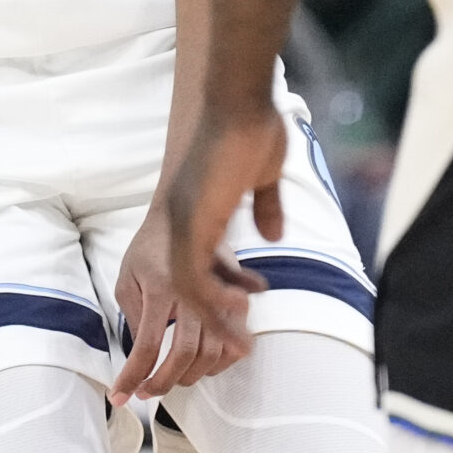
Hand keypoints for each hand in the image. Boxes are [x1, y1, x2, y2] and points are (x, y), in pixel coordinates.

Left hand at [108, 203, 246, 404]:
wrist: (183, 212)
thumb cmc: (149, 250)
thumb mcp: (127, 279)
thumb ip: (134, 317)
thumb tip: (143, 353)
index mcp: (162, 285)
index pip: (148, 344)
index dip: (134, 376)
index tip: (120, 396)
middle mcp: (195, 289)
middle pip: (186, 353)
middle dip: (165, 382)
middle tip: (147, 392)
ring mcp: (222, 293)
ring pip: (214, 352)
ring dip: (192, 376)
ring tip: (170, 380)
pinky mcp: (238, 296)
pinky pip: (236, 341)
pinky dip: (220, 363)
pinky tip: (201, 367)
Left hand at [161, 104, 285, 352]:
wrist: (240, 98)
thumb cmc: (253, 128)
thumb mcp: (262, 177)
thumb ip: (264, 208)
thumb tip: (273, 235)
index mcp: (193, 215)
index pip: (193, 272)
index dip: (209, 302)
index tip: (234, 325)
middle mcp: (179, 224)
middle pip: (179, 292)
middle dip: (196, 328)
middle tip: (223, 354)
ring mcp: (181, 224)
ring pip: (185, 292)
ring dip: (211, 322)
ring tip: (238, 347)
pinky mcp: (192, 222)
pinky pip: (193, 278)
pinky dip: (213, 302)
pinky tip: (237, 317)